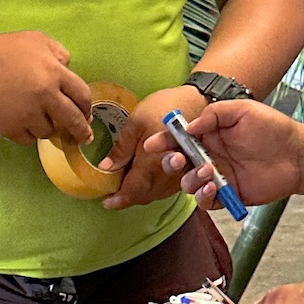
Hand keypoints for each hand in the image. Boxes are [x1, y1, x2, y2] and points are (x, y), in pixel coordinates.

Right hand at [0, 32, 91, 146]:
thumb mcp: (34, 39)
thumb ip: (57, 52)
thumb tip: (68, 68)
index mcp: (53, 72)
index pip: (82, 95)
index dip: (86, 107)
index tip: (87, 115)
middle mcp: (45, 95)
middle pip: (73, 120)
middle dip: (80, 131)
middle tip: (83, 137)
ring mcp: (28, 114)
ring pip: (49, 131)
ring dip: (45, 126)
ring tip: (32, 116)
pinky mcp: (11, 129)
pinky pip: (28, 139)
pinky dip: (25, 132)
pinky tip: (16, 120)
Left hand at [100, 84, 201, 208]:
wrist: (198, 101)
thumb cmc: (166, 107)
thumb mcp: (135, 123)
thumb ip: (121, 149)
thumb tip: (106, 168)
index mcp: (152, 166)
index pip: (132, 192)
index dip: (118, 200)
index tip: (106, 202)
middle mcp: (167, 176)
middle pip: (143, 197)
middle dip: (127, 198)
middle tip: (113, 195)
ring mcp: (179, 175)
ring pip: (155, 194)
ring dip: (140, 194)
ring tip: (127, 187)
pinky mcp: (186, 172)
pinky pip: (166, 188)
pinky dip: (153, 188)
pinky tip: (145, 179)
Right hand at [140, 99, 303, 208]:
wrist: (297, 154)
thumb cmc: (272, 128)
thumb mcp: (241, 110)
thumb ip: (214, 114)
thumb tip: (189, 126)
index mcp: (209, 135)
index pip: (179, 139)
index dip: (163, 141)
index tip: (152, 143)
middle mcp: (209, 156)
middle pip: (178, 164)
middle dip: (171, 162)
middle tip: (177, 160)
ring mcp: (217, 177)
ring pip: (189, 184)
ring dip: (191, 179)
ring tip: (208, 170)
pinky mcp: (227, 195)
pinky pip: (205, 202)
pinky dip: (203, 196)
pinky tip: (212, 186)